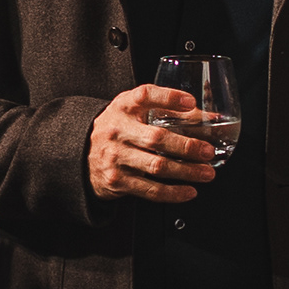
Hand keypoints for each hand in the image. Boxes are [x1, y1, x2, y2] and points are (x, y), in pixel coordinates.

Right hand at [87, 84, 218, 203]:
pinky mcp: (117, 181)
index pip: (145, 96)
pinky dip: (173, 193)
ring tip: (207, 173)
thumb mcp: (132, 111)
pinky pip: (150, 190)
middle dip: (187, 146)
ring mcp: (116, 157)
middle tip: (208, 151)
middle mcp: (118, 131)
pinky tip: (189, 191)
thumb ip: (164, 110)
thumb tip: (207, 118)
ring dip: (186, 172)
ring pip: (157, 166)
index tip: (190, 103)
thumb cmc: (117, 128)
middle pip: (157, 138)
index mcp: (123, 107)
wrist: (81, 153)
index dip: (168, 98)